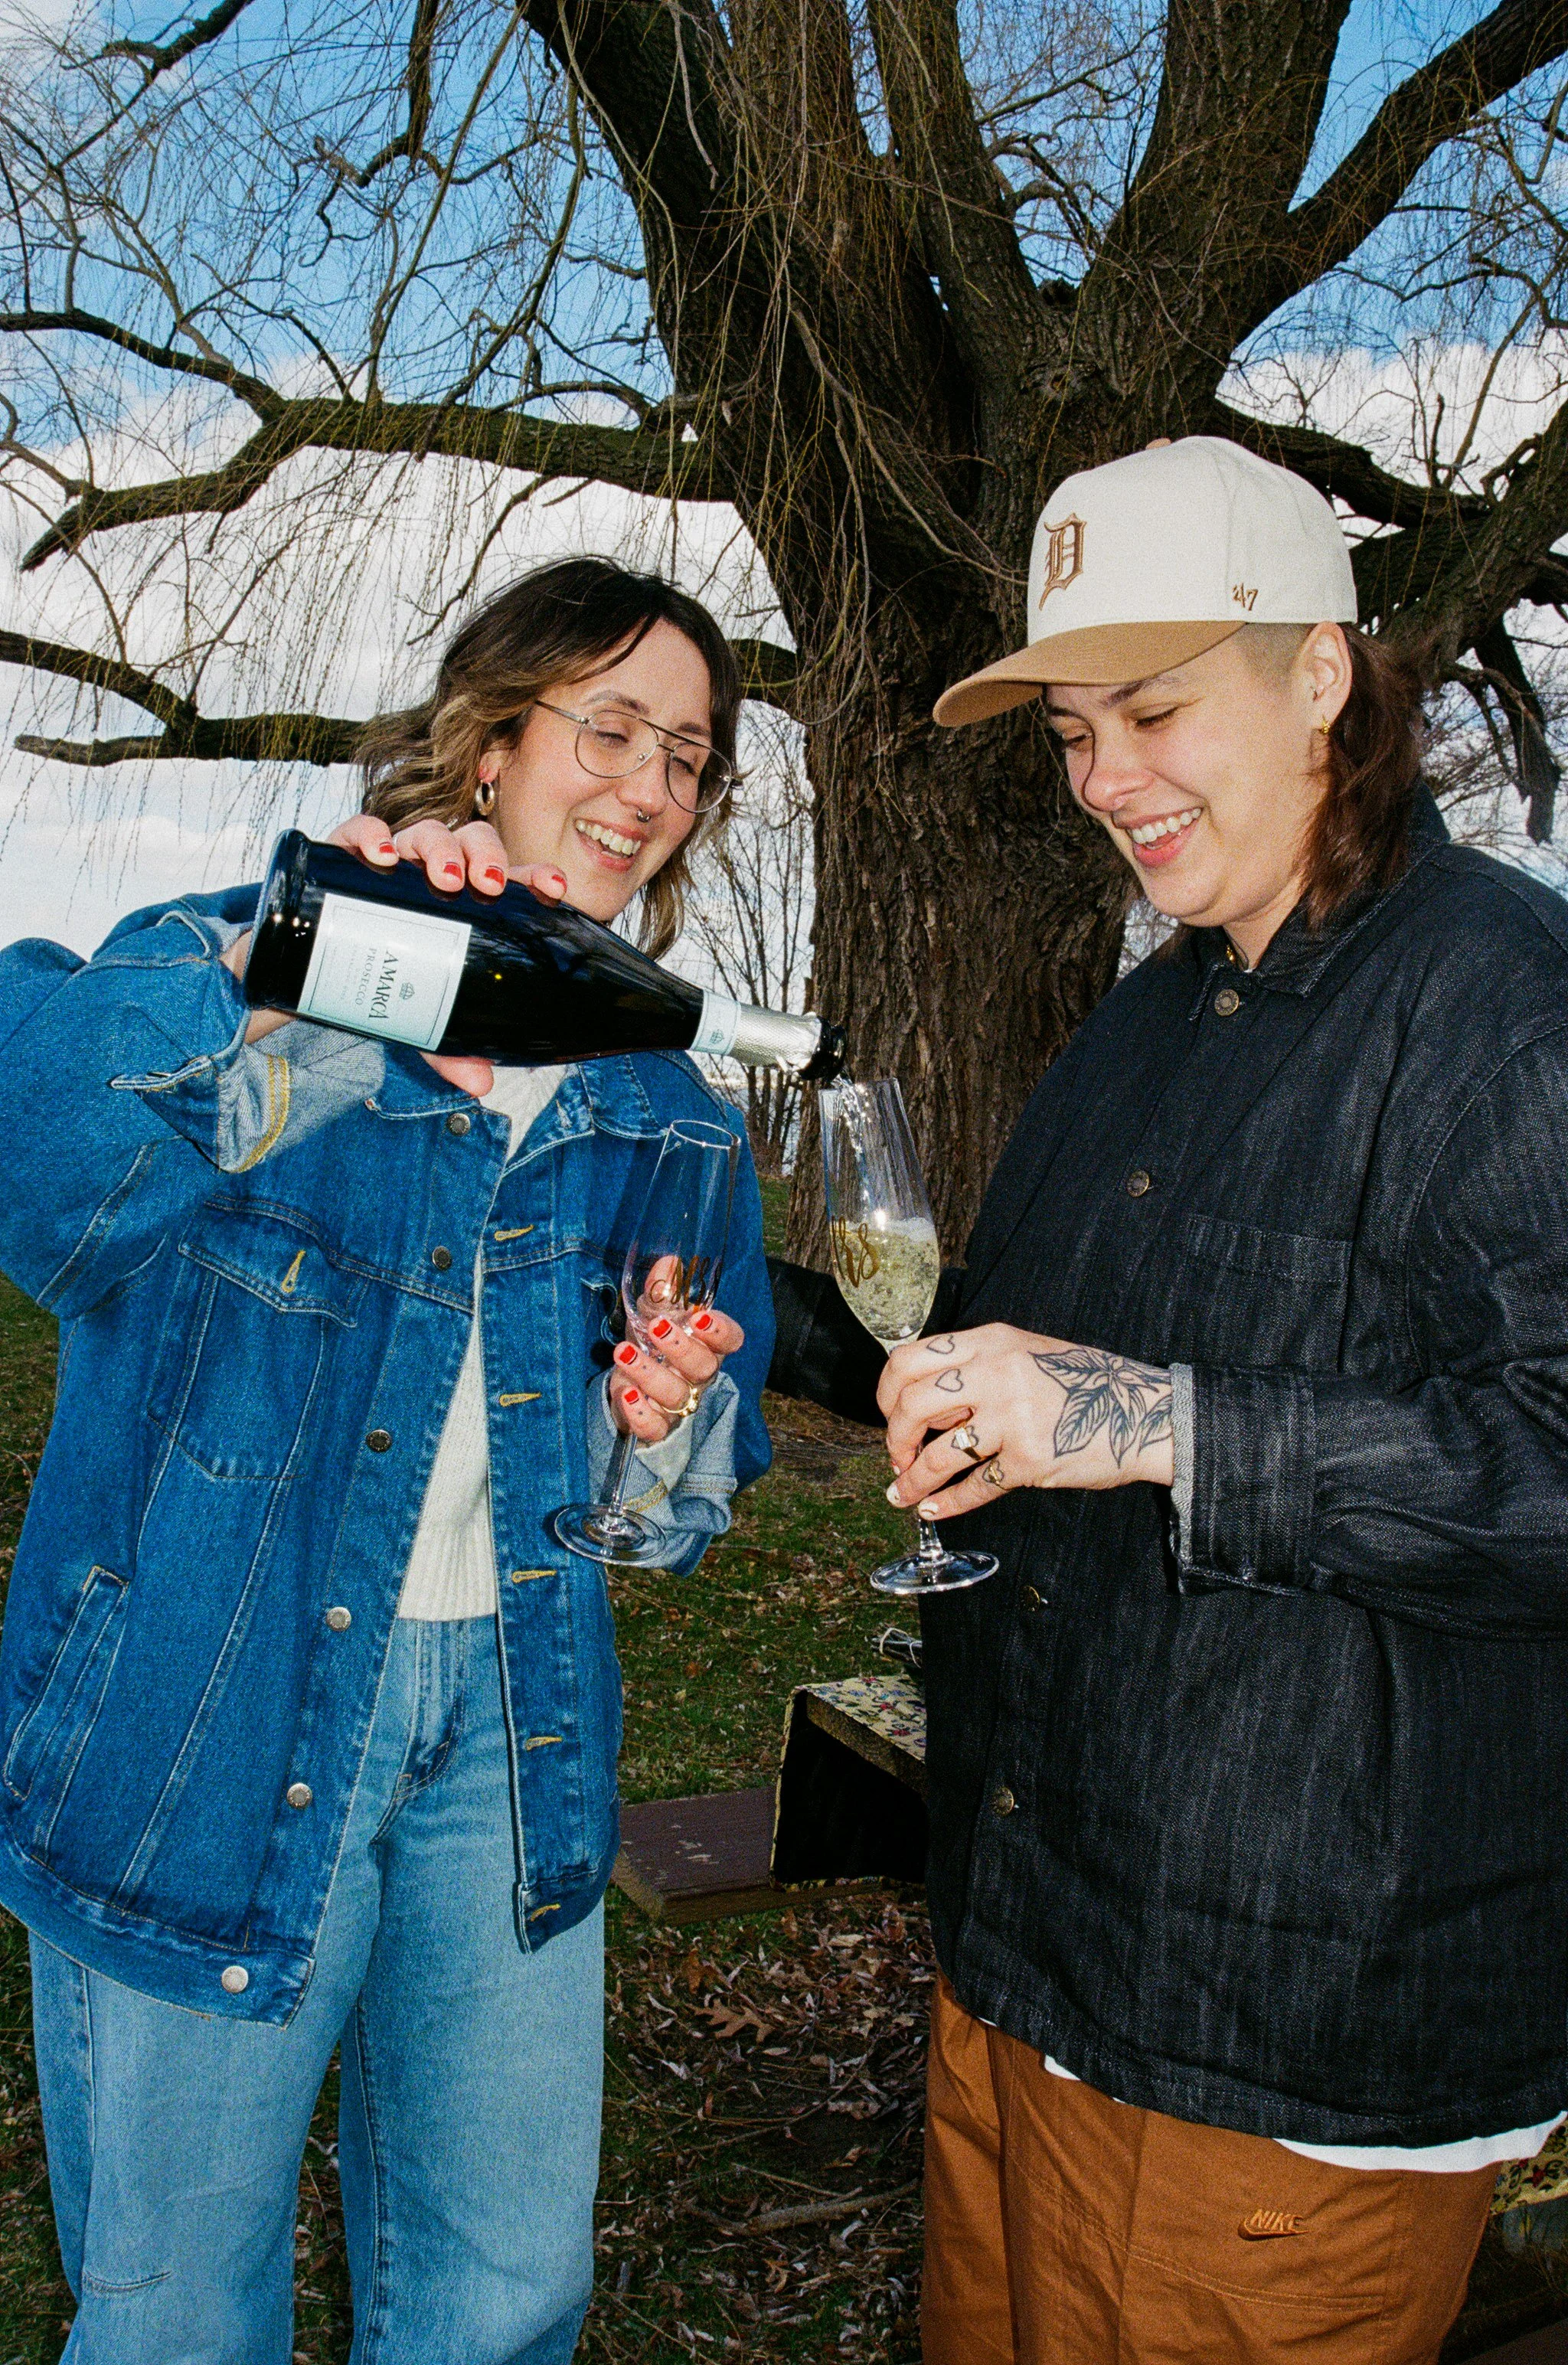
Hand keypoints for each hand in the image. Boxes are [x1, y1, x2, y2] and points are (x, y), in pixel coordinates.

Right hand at [224, 811, 569, 1090]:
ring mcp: (391, 859)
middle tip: (487, 887)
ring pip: (423, 833)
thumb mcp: (416, 1014)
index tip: (553, 888)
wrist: (303, 969)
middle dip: (484, 857)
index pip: (509, 877)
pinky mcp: (342, 854)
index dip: (534, 875)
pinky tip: (381, 854)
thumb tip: (481, 1086)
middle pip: (470, 844)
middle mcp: (432, 872)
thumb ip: (447, 1049)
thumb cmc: (378, 977)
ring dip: (439, 848)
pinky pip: (358, 829)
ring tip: (444, 878)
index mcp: (465, 900)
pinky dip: (370, 834)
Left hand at [609, 1304, 745, 1445]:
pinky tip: (627, 1394)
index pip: (730, 1340)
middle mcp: (698, 1376)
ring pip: (675, 1395)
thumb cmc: (651, 1344)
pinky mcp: (656, 1426)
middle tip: (657, 1328)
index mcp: (706, 1345)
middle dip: (682, 1348)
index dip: (720, 1331)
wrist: (629, 1382)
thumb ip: (662, 1290)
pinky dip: (641, 1414)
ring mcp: (678, 1404)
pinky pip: (656, 1429)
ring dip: (649, 1373)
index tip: (700, 1317)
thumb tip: (669, 1262)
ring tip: (622, 1352)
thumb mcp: (653, 1313)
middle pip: (704, 1368)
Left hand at [879, 1322, 1173, 1518]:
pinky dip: (947, 1504)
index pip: (910, 1359)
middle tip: (897, 1456)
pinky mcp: (1029, 1460)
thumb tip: (922, 1402)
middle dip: (895, 1438)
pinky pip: (973, 1488)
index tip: (890, 1413)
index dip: (887, 1392)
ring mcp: (1012, 1418)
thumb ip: (976, 1367)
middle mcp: (996, 1374)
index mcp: (990, 1342)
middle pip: (912, 1405)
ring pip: (937, 1455)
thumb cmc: (1082, 1383)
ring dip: (912, 1481)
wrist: (1143, 1412)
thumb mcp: (1025, 1353)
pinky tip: (934, 1511)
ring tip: (903, 1494)